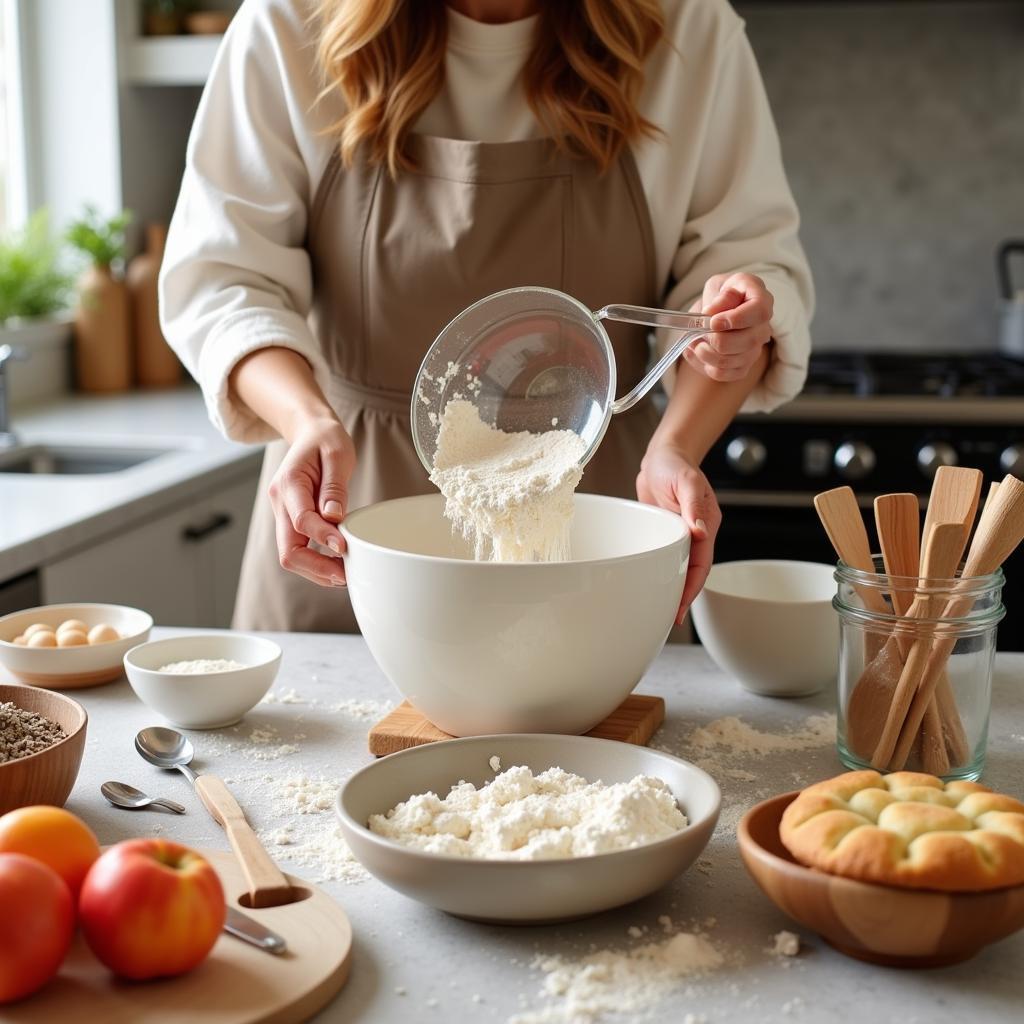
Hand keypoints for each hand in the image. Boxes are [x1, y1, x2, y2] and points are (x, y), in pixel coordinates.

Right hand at [268, 416, 355, 586]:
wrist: (311, 431)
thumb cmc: (326, 440)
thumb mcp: (338, 454)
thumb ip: (334, 488)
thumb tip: (334, 518)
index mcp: (290, 483)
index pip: (301, 520)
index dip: (322, 537)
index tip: (345, 547)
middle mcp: (280, 502)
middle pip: (288, 549)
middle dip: (315, 568)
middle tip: (344, 576)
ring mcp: (283, 513)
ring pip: (291, 554)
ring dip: (316, 570)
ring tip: (344, 575)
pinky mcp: (291, 520)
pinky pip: (298, 548)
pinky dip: (316, 562)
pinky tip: (337, 565)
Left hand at [636, 443, 721, 623]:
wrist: (663, 454)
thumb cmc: (675, 463)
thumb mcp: (686, 481)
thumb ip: (693, 507)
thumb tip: (700, 532)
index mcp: (706, 523)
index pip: (702, 563)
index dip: (693, 586)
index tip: (682, 605)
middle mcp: (696, 532)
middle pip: (693, 570)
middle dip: (684, 594)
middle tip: (671, 617)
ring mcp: (680, 533)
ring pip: (680, 566)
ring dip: (673, 586)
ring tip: (662, 609)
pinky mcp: (664, 531)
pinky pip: (665, 555)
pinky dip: (661, 570)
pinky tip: (650, 583)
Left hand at [683, 272, 773, 381]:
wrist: (718, 312)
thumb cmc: (721, 295)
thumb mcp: (718, 285)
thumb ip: (720, 296)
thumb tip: (711, 314)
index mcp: (761, 300)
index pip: (759, 312)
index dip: (736, 319)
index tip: (714, 322)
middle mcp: (763, 328)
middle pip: (746, 342)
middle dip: (715, 338)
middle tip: (698, 330)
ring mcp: (754, 350)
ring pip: (730, 360)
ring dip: (704, 352)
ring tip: (693, 340)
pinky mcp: (742, 366)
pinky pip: (723, 374)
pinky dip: (704, 364)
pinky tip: (698, 351)